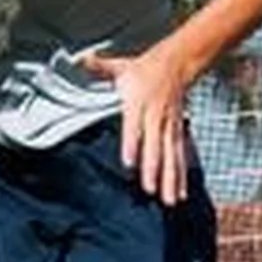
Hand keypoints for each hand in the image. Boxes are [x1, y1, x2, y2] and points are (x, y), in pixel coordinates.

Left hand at [81, 45, 199, 205]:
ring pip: (171, 156)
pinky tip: (179, 194)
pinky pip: (180, 157)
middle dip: (153, 169)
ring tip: (168, 201)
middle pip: (155, 146)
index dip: (132, 144)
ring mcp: (168, 126)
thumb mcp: (121, 66)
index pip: (134, 125)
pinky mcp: (177, 132)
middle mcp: (155, 116)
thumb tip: (80, 60)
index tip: (129, 162)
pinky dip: (181, 177)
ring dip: (170, 180)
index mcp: (139, 102)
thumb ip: (100, 68)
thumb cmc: (144, 68)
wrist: (177, 63)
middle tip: (149, 190)